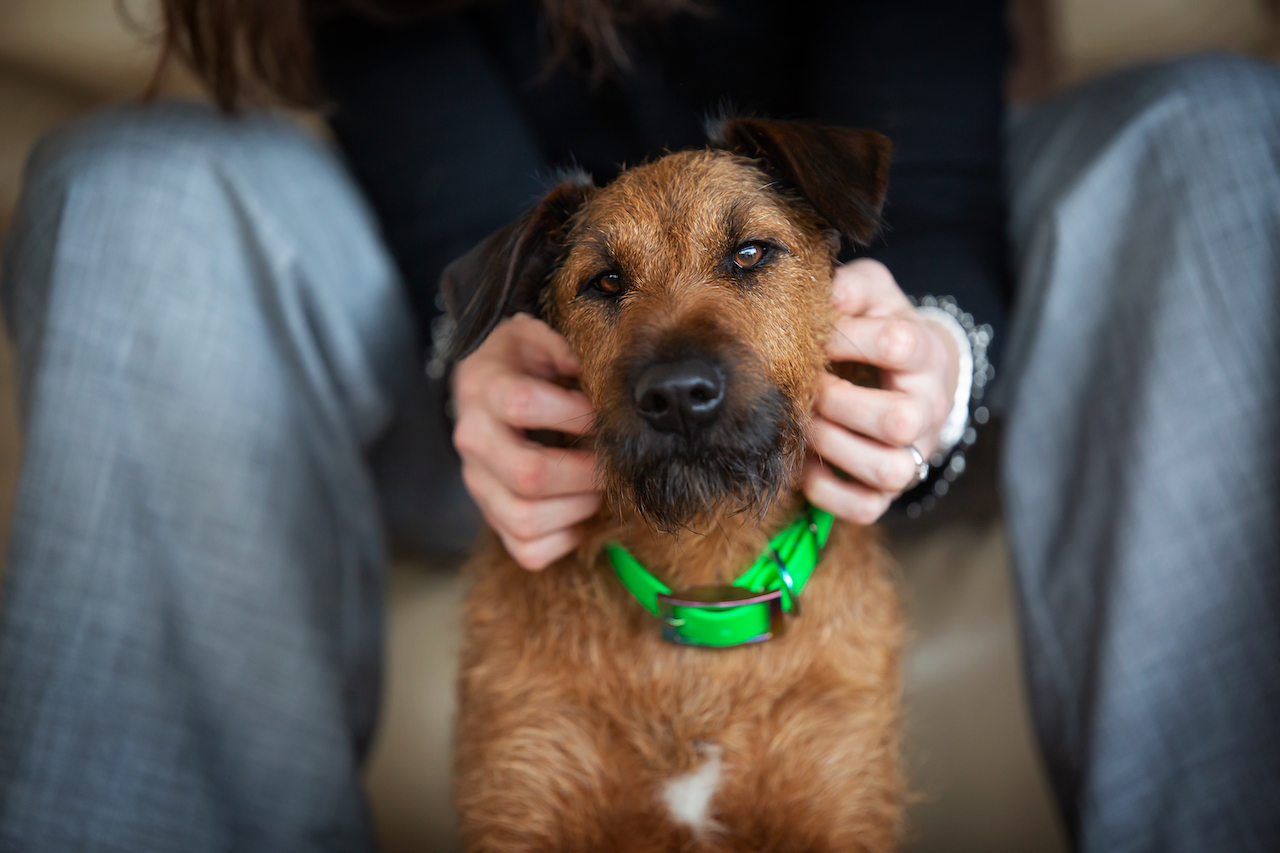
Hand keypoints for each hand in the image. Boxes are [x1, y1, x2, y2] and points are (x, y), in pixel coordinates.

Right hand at [452, 314, 600, 569]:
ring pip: (526, 519)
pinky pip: (527, 551)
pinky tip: (577, 511)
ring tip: (597, 487)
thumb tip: (584, 366)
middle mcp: (474, 441)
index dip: (572, 411)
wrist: (485, 391)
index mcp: (483, 389)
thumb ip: (559, 343)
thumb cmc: (522, 364)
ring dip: (578, 507)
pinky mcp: (492, 519)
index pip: (520, 404)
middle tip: (609, 461)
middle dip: (584, 471)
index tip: (599, 413)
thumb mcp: (534, 336)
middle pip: (528, 473)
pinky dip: (563, 539)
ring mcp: (479, 486)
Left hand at [803, 259, 960, 523]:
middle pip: (898, 420)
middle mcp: (928, 409)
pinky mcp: (889, 491)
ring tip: (806, 424)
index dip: (849, 337)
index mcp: (925, 355)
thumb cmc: (882, 330)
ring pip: (888, 469)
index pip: (900, 344)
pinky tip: (806, 463)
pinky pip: (866, 507)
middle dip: (839, 403)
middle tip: (810, 387)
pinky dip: (828, 491)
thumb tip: (828, 294)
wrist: (914, 377)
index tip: (819, 334)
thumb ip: (853, 286)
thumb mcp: (875, 296)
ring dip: (834, 446)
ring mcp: (913, 454)